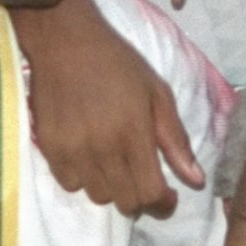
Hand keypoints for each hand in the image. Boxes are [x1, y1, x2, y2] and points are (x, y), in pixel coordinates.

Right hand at [9, 0, 201, 214]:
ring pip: (97, 196)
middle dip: (140, 198)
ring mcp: (72, 150)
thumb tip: (196, 181)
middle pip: (125, 202)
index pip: (150, 193)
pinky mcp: (49, 147)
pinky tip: (88, 156)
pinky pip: (69, 183)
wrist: (65, 41)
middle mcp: (102, 147)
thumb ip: (176, 141)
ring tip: (114, 164)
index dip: (162, 203)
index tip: (168, 196)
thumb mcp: (158, 94)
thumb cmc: (118, 64)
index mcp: (133, 133)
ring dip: (111, 187)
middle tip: (142, 179)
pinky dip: (82, 178)